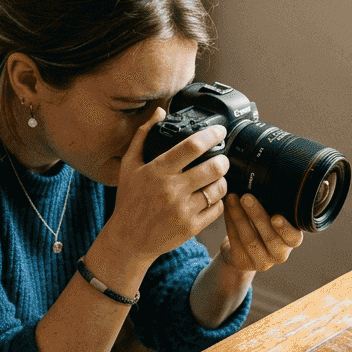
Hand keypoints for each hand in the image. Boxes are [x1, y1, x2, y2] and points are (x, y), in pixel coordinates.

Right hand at [108, 108, 229, 259]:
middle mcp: (172, 189)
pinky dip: (218, 201)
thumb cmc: (129, 200)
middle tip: (222, 158)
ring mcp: (183, 210)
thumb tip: (160, 113)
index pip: (192, 147)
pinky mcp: (191, 227)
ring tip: (217, 178)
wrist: (128, 238)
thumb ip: (143, 136)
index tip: (220, 131)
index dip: (211, 135)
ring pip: (219, 188)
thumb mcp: (129, 165)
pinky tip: (211, 197)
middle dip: (223, 160)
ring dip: (222, 181)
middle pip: (214, 167)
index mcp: (158, 170)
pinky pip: (217, 209)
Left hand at [220, 193, 302, 271]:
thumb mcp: (272, 215)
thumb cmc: (263, 225)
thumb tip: (260, 179)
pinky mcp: (244, 263)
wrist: (245, 247)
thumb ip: (273, 205)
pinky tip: (226, 209)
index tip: (276, 216)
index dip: (285, 229)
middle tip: (246, 197)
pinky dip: (230, 223)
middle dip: (257, 215)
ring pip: (250, 240)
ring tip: (232, 199)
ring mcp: (262, 262)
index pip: (293, 237)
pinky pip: (236, 242)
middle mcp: (280, 255)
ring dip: (239, 217)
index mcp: (291, 241)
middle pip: (270, 238)